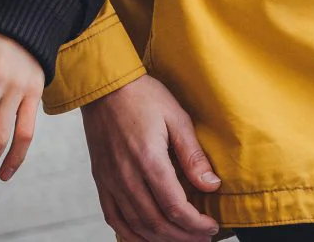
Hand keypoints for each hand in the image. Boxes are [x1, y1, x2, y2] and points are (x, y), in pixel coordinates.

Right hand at [80, 74, 220, 241]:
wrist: (105, 87)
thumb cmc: (143, 96)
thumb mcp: (177, 117)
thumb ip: (193, 155)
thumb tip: (211, 185)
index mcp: (148, 160)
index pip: (175, 207)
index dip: (196, 224)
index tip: (212, 227)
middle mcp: (126, 176)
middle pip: (157, 223)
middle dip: (183, 236)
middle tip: (202, 237)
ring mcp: (111, 181)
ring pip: (136, 226)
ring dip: (161, 240)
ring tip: (182, 239)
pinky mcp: (101, 181)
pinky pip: (114, 218)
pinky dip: (131, 235)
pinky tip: (146, 238)